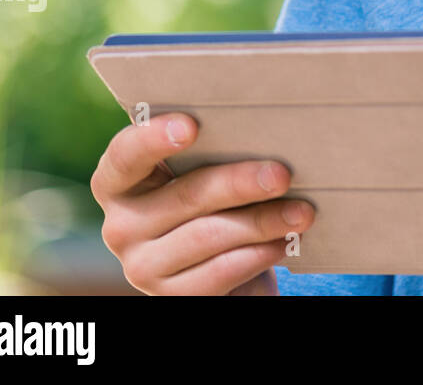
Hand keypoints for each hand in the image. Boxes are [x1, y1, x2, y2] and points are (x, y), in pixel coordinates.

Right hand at [90, 113, 314, 294]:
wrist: (224, 262)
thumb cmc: (217, 198)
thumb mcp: (205, 170)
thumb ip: (215, 150)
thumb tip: (266, 130)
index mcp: (121, 182)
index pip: (125, 155)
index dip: (153, 138)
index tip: (191, 126)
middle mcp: (121, 225)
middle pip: (186, 196)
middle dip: (240, 183)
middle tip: (282, 175)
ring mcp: (142, 266)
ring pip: (209, 235)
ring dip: (262, 221)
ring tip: (301, 212)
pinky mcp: (171, 296)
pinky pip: (220, 272)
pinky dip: (258, 254)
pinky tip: (284, 241)